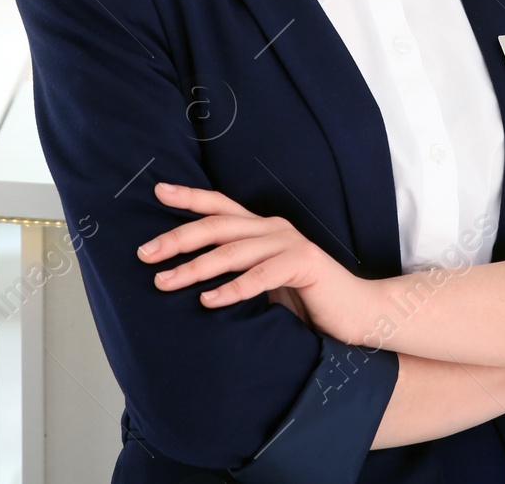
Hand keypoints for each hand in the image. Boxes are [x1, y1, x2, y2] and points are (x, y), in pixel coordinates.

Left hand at [138, 182, 374, 345]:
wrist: (359, 313)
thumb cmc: (309, 302)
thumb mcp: (265, 283)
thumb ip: (238, 272)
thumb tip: (190, 278)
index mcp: (263, 229)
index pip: (221, 206)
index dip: (190, 197)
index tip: (158, 191)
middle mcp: (274, 229)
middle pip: (218, 225)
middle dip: (178, 237)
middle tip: (145, 253)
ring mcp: (290, 244)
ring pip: (233, 251)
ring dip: (195, 268)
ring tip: (165, 282)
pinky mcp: (304, 265)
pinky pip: (261, 276)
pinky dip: (233, 289)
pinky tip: (209, 301)